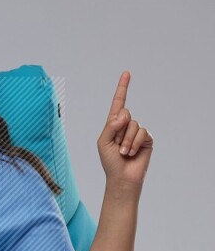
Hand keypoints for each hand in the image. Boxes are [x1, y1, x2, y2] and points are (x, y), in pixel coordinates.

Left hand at [97, 71, 153, 195]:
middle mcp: (126, 125)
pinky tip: (131, 153)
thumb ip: (110, 126)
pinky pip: (142, 132)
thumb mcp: (103, 141)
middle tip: (117, 146)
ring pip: (133, 124)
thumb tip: (125, 114)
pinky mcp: (147, 138)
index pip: (118, 103)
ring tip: (124, 152)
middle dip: (119, 130)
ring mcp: (137, 131)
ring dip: (126, 140)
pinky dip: (134, 143)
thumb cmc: (110, 161)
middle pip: (125, 113)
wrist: (122, 177)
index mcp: (114, 124)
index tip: (126, 73)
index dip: (123, 88)